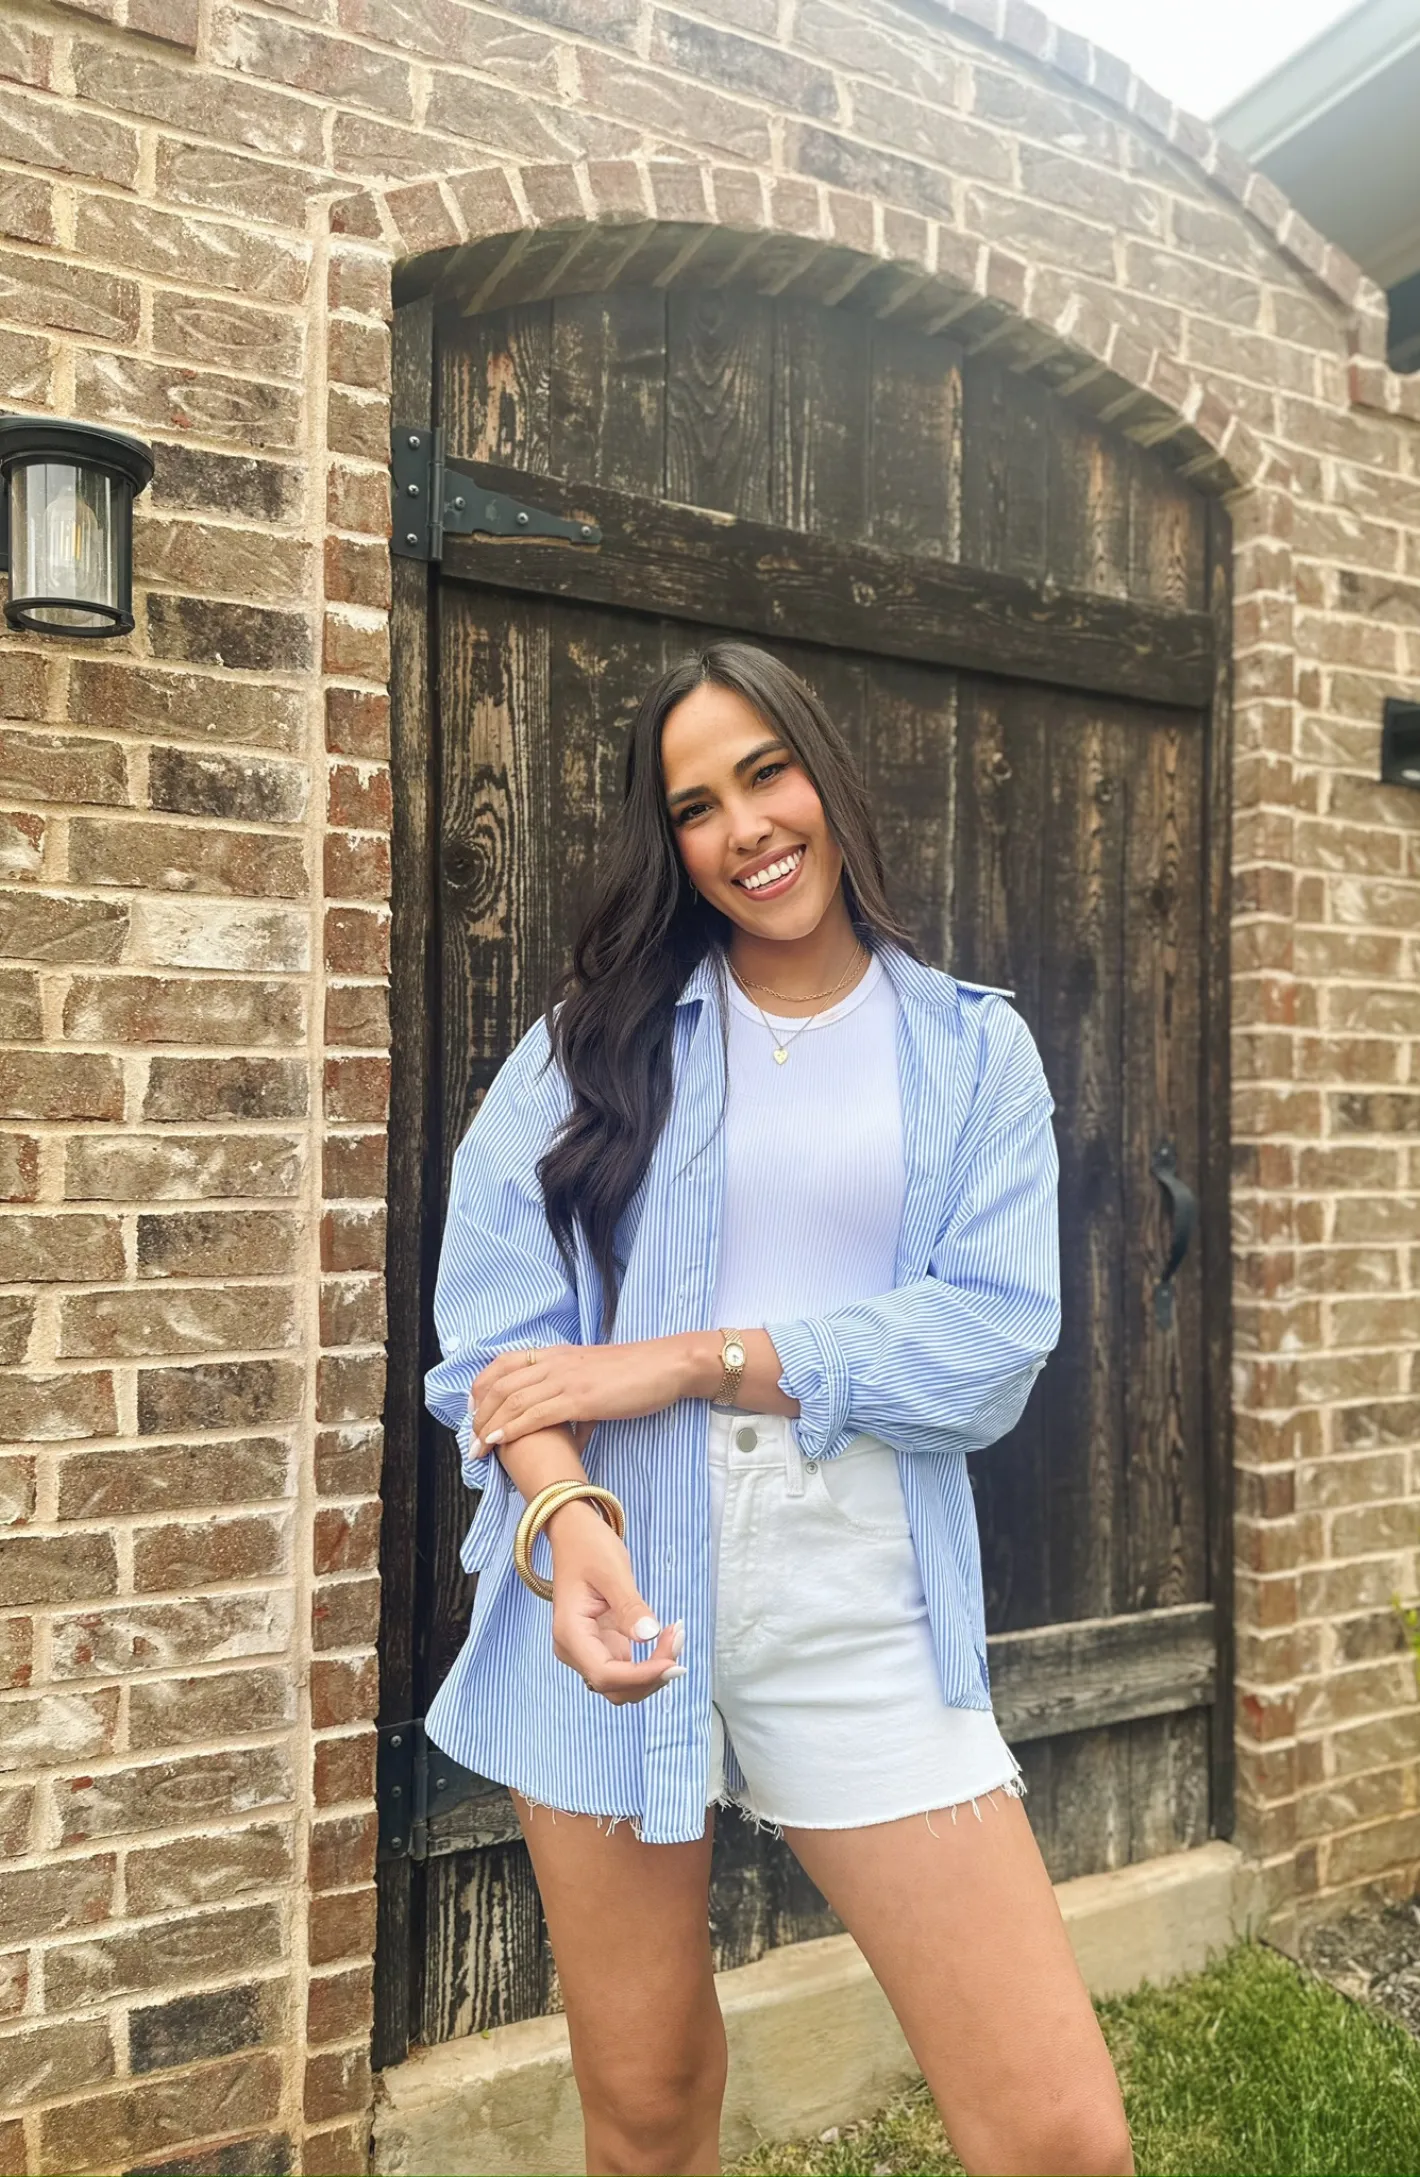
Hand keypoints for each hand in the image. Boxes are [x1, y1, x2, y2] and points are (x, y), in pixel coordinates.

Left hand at [471, 1336, 706, 1452]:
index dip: (482, 1387)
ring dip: (488, 1425)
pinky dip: (511, 1428)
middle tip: (469, 1438)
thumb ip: (576, 1400)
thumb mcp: (596, 1380)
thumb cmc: (637, 1375)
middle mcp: (555, 1362)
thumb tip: (569, 1432)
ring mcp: (566, 1378)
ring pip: (512, 1400)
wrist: (666, 1365)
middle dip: (479, 1413)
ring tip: (476, 1449)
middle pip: (501, 1384)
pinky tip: (497, 1442)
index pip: (504, 1364)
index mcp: (557, 1354)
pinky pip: (536, 1414)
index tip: (473, 1411)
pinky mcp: (580, 1398)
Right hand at [546, 1499, 684, 1704]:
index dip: (641, 1676)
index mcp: (570, 1634)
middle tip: (679, 1637)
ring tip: (676, 1635)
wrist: (574, 1535)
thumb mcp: (612, 1572)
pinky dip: (650, 1661)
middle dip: (651, 1674)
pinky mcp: (602, 1646)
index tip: (674, 1663)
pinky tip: (668, 1638)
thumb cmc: (589, 1548)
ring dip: (653, 1671)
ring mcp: (587, 1650)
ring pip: (623, 1684)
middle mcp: (574, 1650)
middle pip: (616, 1687)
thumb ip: (630, 1606)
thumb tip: (649, 1635)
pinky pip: (628, 1668)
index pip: (605, 1674)